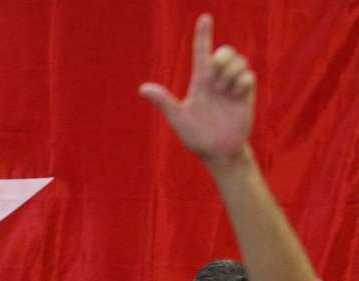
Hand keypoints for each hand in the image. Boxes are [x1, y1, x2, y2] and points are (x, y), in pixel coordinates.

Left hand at [139, 13, 255, 163]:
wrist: (217, 152)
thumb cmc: (196, 136)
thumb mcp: (178, 117)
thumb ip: (164, 101)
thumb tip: (142, 89)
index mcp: (200, 82)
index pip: (201, 52)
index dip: (203, 35)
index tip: (204, 18)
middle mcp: (217, 81)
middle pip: (224, 51)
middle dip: (221, 57)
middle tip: (215, 77)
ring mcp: (232, 87)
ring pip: (239, 60)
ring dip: (230, 72)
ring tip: (224, 91)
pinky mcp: (245, 95)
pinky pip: (248, 76)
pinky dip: (240, 82)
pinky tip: (234, 95)